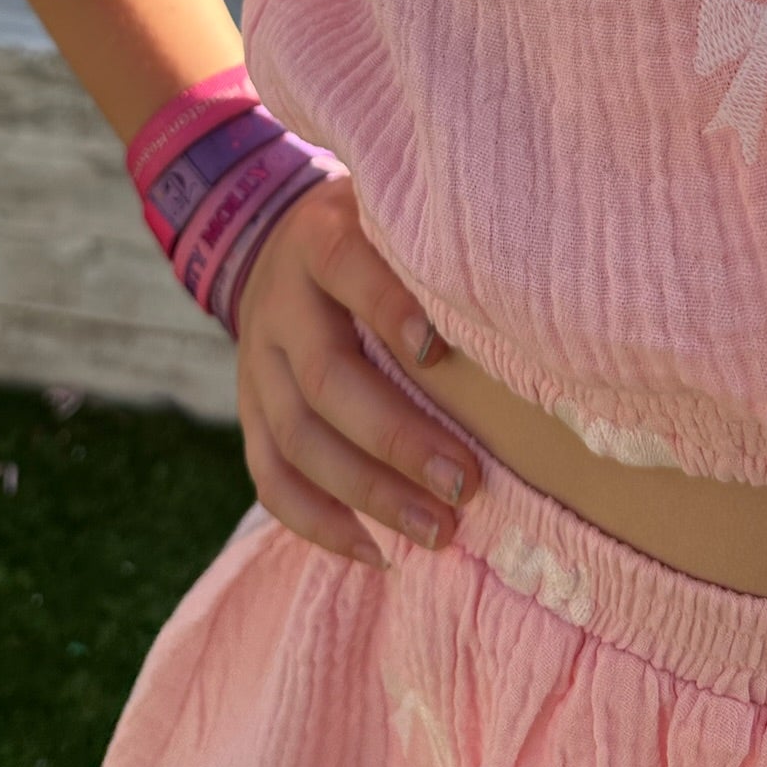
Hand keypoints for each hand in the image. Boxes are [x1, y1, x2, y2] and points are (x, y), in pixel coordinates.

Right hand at [234, 171, 480, 571]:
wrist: (281, 243)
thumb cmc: (373, 234)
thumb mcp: (390, 214)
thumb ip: (432, 245)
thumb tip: (517, 299)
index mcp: (317, 239)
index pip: (344, 265)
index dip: (387, 306)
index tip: (440, 351)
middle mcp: (278, 303)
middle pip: (325, 377)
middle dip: (395, 438)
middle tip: (464, 482)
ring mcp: (256, 363)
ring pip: (298, 438)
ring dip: (368, 493)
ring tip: (437, 529)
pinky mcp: (250, 411)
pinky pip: (271, 476)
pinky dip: (319, 522)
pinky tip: (376, 552)